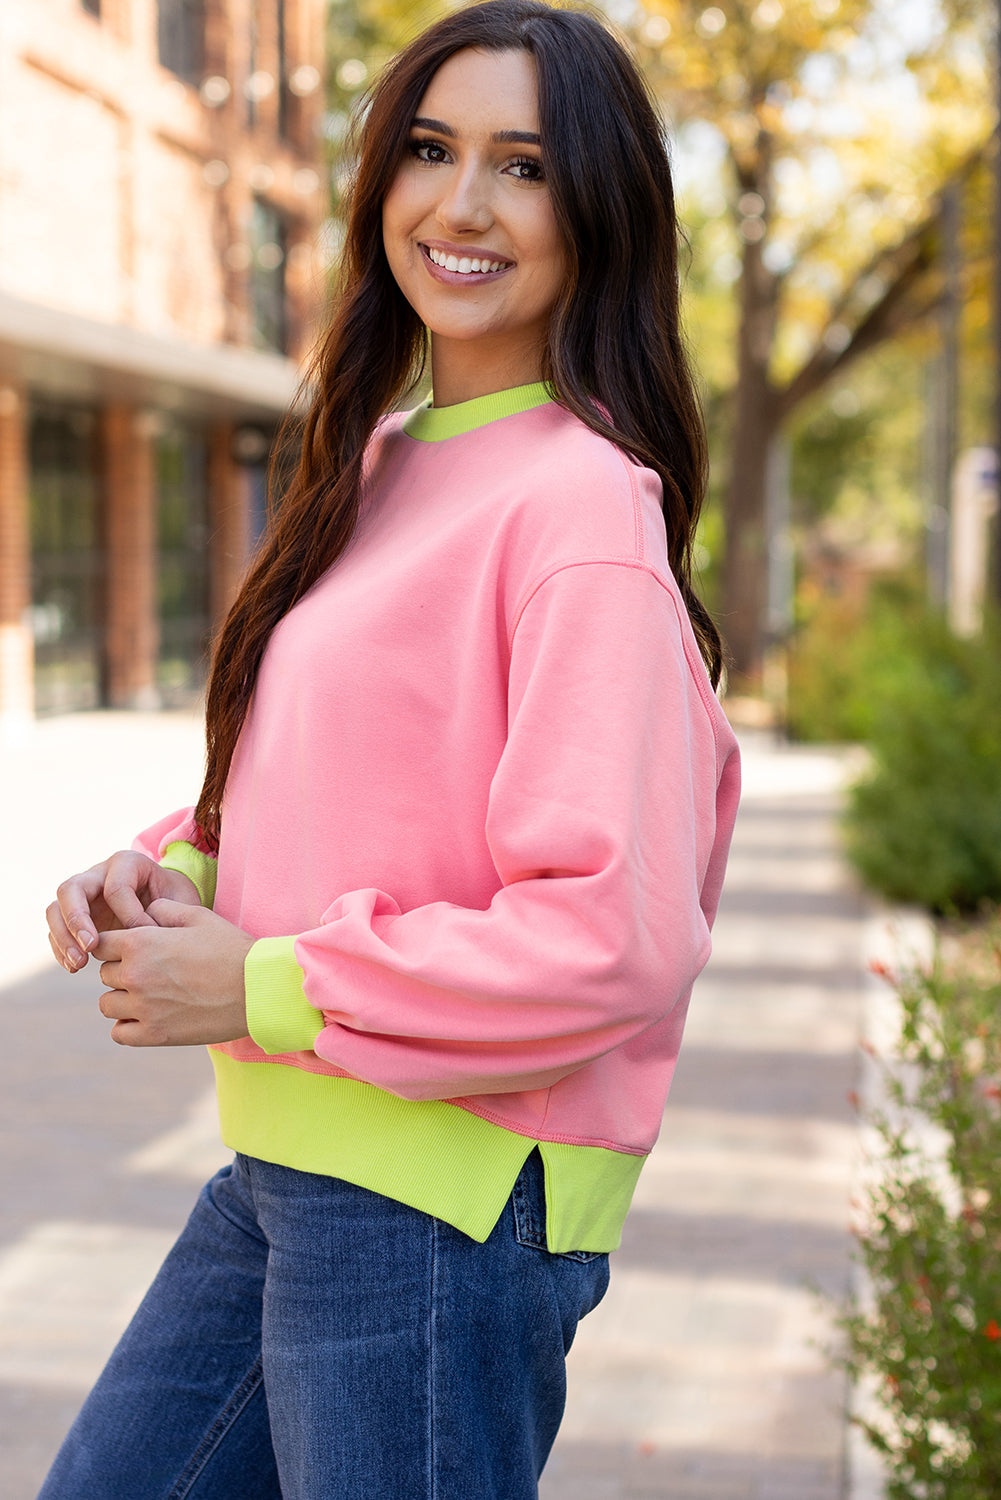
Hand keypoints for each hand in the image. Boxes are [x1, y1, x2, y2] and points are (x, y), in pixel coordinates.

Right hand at [48, 852, 200, 972]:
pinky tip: (74, 966)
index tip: (146, 938)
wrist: (171, 905)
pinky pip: (56, 929)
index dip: (129, 917)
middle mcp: (98, 874)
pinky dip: (61, 948)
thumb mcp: (181, 903)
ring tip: (79, 964)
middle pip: (71, 888)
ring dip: (63, 937)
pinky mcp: (75, 917)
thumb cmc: (178, 902)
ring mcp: (83, 895)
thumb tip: (146, 934)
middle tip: (90, 948)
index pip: (116, 888)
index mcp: (127, 863)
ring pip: (55, 908)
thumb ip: (168, 914)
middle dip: (77, 920)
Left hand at [94, 900, 253, 1047]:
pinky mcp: (155, 1035)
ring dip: (123, 999)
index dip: (114, 945)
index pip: (99, 944)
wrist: (257, 988)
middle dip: (122, 970)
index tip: (132, 949)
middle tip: (152, 971)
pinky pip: (119, 1033)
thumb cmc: (231, 948)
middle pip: (104, 974)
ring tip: (150, 995)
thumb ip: (163, 909)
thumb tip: (144, 911)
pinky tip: (149, 1016)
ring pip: (107, 1004)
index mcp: (140, 943)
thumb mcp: (198, 916)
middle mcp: (135, 975)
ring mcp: (143, 1008)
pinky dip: (128, 1026)